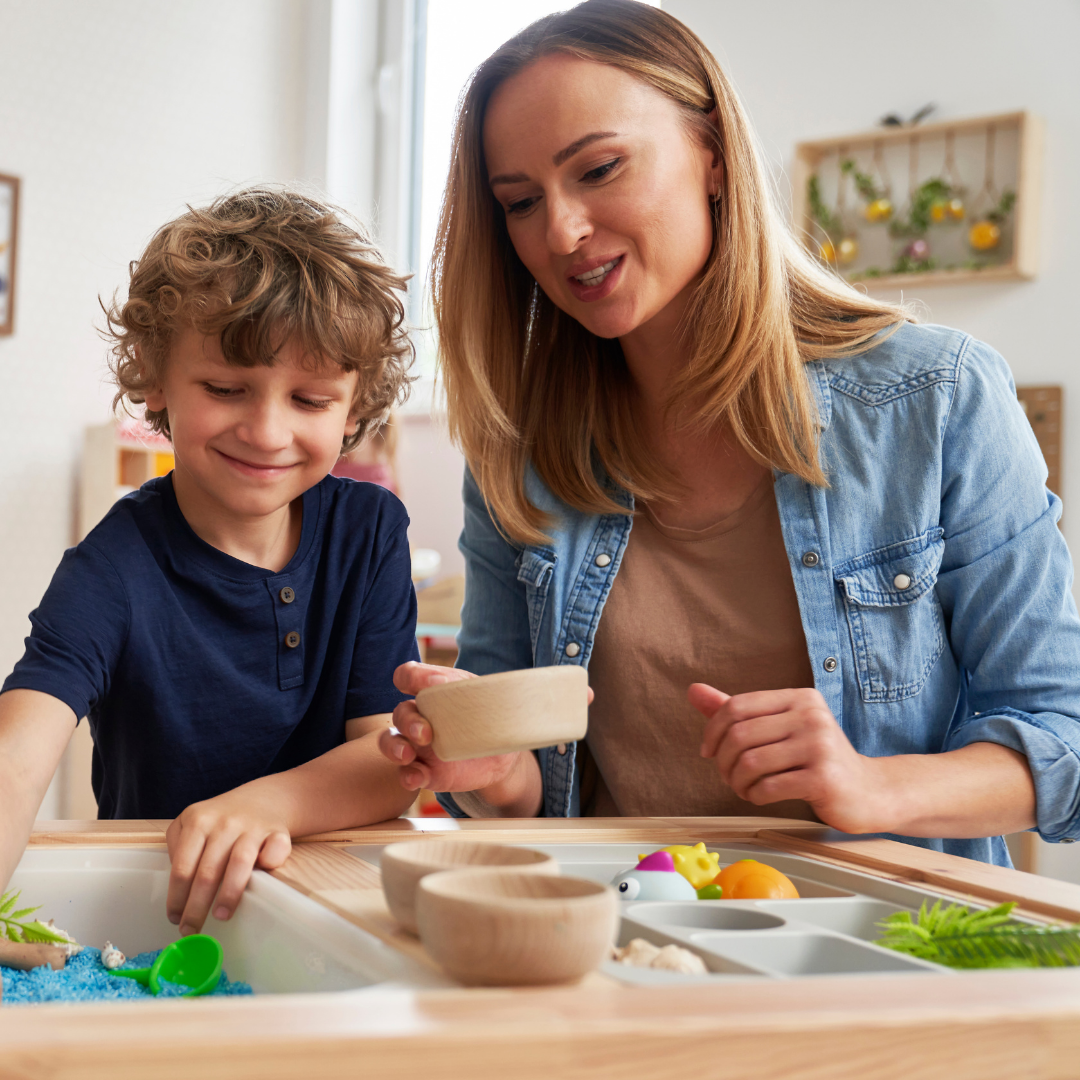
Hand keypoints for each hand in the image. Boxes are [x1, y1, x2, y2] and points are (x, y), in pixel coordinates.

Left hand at [165, 788, 292, 935]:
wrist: (262, 799)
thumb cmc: (221, 820)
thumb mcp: (191, 822)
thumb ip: (178, 848)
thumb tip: (179, 887)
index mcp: (197, 821)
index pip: (182, 867)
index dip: (177, 897)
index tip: (175, 918)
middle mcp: (224, 823)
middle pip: (207, 872)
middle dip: (197, 907)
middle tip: (192, 929)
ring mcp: (252, 826)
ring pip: (239, 864)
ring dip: (229, 895)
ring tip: (221, 917)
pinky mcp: (277, 831)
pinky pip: (275, 850)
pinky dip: (270, 864)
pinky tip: (262, 878)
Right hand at [377, 662, 523, 793]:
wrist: (507, 755)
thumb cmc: (491, 716)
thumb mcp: (485, 696)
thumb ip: (465, 687)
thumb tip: (440, 682)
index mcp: (433, 692)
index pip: (409, 676)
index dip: (409, 677)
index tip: (426, 684)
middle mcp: (421, 717)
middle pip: (401, 713)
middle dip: (408, 721)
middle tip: (425, 733)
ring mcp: (419, 746)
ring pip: (391, 742)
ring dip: (394, 747)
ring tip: (407, 755)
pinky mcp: (426, 771)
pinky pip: (407, 773)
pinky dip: (408, 776)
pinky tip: (417, 777)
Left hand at [690, 683, 892, 833]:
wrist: (868, 790)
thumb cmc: (816, 758)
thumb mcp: (778, 727)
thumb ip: (737, 710)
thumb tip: (693, 690)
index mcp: (798, 697)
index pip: (737, 706)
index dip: (712, 731)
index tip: (708, 752)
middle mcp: (810, 715)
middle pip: (740, 736)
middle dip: (723, 761)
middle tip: (727, 776)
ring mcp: (819, 746)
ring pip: (751, 763)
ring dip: (737, 782)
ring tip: (743, 788)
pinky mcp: (823, 778)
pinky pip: (768, 787)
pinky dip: (754, 795)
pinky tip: (759, 796)